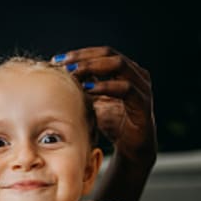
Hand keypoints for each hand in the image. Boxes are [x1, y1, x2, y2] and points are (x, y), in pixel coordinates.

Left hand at [53, 47, 155, 163]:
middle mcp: (136, 74)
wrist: (131, 147)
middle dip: (85, 58)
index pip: (101, 53)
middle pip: (109, 54)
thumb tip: (60, 73)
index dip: (80, 54)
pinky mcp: (143, 103)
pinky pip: (126, 88)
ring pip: (119, 65)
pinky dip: (106, 86)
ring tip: (74, 74)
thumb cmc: (113, 123)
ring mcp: (142, 87)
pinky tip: (89, 89)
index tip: (57, 59)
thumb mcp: (93, 102)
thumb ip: (83, 86)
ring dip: (94, 67)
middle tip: (65, 65)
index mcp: (124, 71)